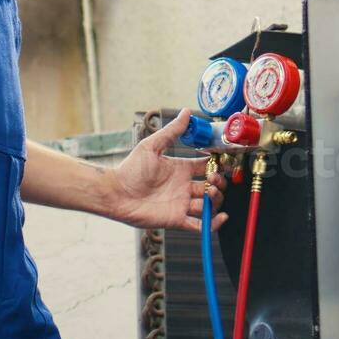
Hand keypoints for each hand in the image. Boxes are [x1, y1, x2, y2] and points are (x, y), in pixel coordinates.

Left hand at [103, 108, 227, 231]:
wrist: (116, 193)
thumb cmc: (130, 169)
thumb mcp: (152, 146)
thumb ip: (171, 131)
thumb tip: (186, 112)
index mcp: (179, 169)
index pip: (205, 167)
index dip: (216, 165)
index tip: (222, 161)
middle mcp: (183, 187)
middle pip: (211, 186)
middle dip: (219, 183)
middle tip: (214, 179)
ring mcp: (181, 204)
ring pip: (209, 205)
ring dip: (216, 200)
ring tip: (210, 192)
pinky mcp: (177, 219)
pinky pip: (200, 225)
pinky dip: (213, 224)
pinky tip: (220, 217)